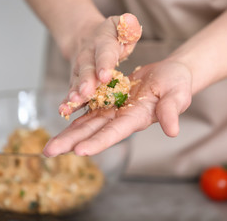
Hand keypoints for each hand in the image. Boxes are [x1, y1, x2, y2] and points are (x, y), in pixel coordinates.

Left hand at [43, 60, 192, 156]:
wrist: (171, 74)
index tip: (79, 151)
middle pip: (93, 132)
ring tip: (48, 146)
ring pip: (86, 123)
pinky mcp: (109, 100)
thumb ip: (172, 111)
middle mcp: (122, 118)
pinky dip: (74, 114)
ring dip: (67, 134)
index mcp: (137, 118)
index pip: (115, 133)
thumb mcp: (178, 94)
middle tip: (48, 152)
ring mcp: (114, 110)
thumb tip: (173, 131)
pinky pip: (89, 108)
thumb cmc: (177, 83)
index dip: (98, 142)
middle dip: (71, 143)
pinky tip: (60, 119)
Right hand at [59, 13, 141, 116]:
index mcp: (103, 43)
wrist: (85, 36)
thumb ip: (128, 27)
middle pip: (87, 69)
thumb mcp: (120, 26)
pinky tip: (64, 111)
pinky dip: (67, 103)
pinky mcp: (76, 82)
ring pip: (77, 82)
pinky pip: (71, 92)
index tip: (105, 76)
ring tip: (74, 102)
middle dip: (87, 81)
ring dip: (75, 93)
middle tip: (87, 91)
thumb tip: (131, 22)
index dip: (104, 64)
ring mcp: (80, 70)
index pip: (105, 53)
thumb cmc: (111, 36)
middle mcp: (88, 56)